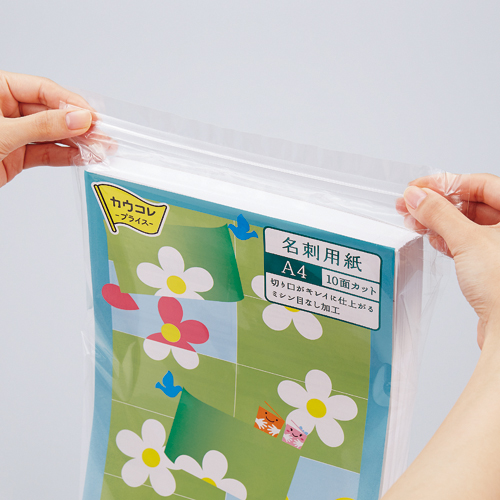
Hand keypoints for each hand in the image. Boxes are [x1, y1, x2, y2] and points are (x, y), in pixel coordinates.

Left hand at [0, 70, 95, 186]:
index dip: (69, 103)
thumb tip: (78, 118)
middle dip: (78, 125)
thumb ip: (43, 126)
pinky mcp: (17, 157)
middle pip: (52, 112)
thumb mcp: (2, 132)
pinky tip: (83, 158)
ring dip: (77, 143)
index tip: (91, 117)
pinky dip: (65, 157)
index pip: (42, 90)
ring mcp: (13, 134)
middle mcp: (6, 109)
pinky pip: (46, 154)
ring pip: (52, 135)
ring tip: (101, 149)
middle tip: (102, 135)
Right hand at [398, 173, 499, 347]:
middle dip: (439, 203)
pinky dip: (447, 238)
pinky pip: (467, 242)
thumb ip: (439, 214)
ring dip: (440, 220)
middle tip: (411, 204)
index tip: (419, 188)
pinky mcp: (491, 265)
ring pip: (468, 223)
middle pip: (473, 203)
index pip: (481, 184)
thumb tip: (417, 196)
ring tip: (415, 221)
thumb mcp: (467, 241)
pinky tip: (432, 239)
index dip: (447, 183)